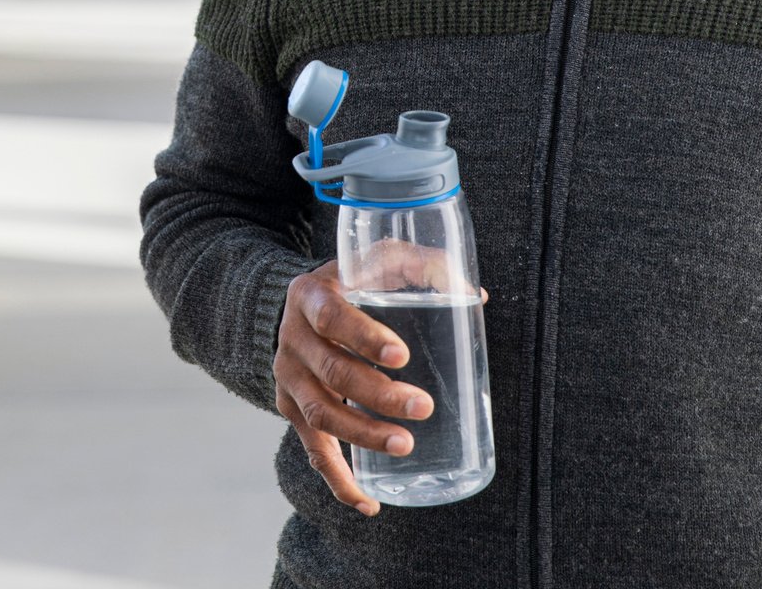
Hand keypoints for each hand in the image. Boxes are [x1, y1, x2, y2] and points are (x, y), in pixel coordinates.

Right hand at [273, 260, 433, 516]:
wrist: (295, 304)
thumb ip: (423, 265)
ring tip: (406, 445)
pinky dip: (338, 480)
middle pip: (331, 374)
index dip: (364, 338)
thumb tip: (472, 296)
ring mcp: (288, 378)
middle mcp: (291, 338)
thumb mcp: (378, 258)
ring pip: (320, 415)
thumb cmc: (352, 280)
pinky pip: (312, 451)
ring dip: (363, 435)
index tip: (402, 356)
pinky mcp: (291, 409)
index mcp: (311, 296)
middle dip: (378, 396)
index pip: (332, 318)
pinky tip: (367, 502)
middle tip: (423, 407)